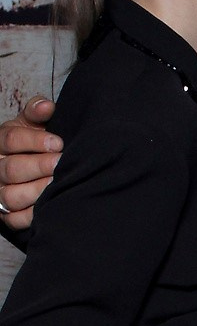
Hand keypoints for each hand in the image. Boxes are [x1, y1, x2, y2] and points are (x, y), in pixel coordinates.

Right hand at [0, 98, 61, 230]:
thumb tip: (47, 105)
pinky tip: (50, 205)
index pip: (10, 139)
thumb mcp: (33, 124)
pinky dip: (32, 215)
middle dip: (39, 166)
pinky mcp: (6, 214)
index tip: (58, 143)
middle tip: (61, 164)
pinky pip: (15, 219)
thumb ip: (37, 112)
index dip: (34, 141)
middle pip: (12, 169)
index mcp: (1, 142)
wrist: (34, 165)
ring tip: (57, 184)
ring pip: (11, 196)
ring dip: (37, 191)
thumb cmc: (35, 142)